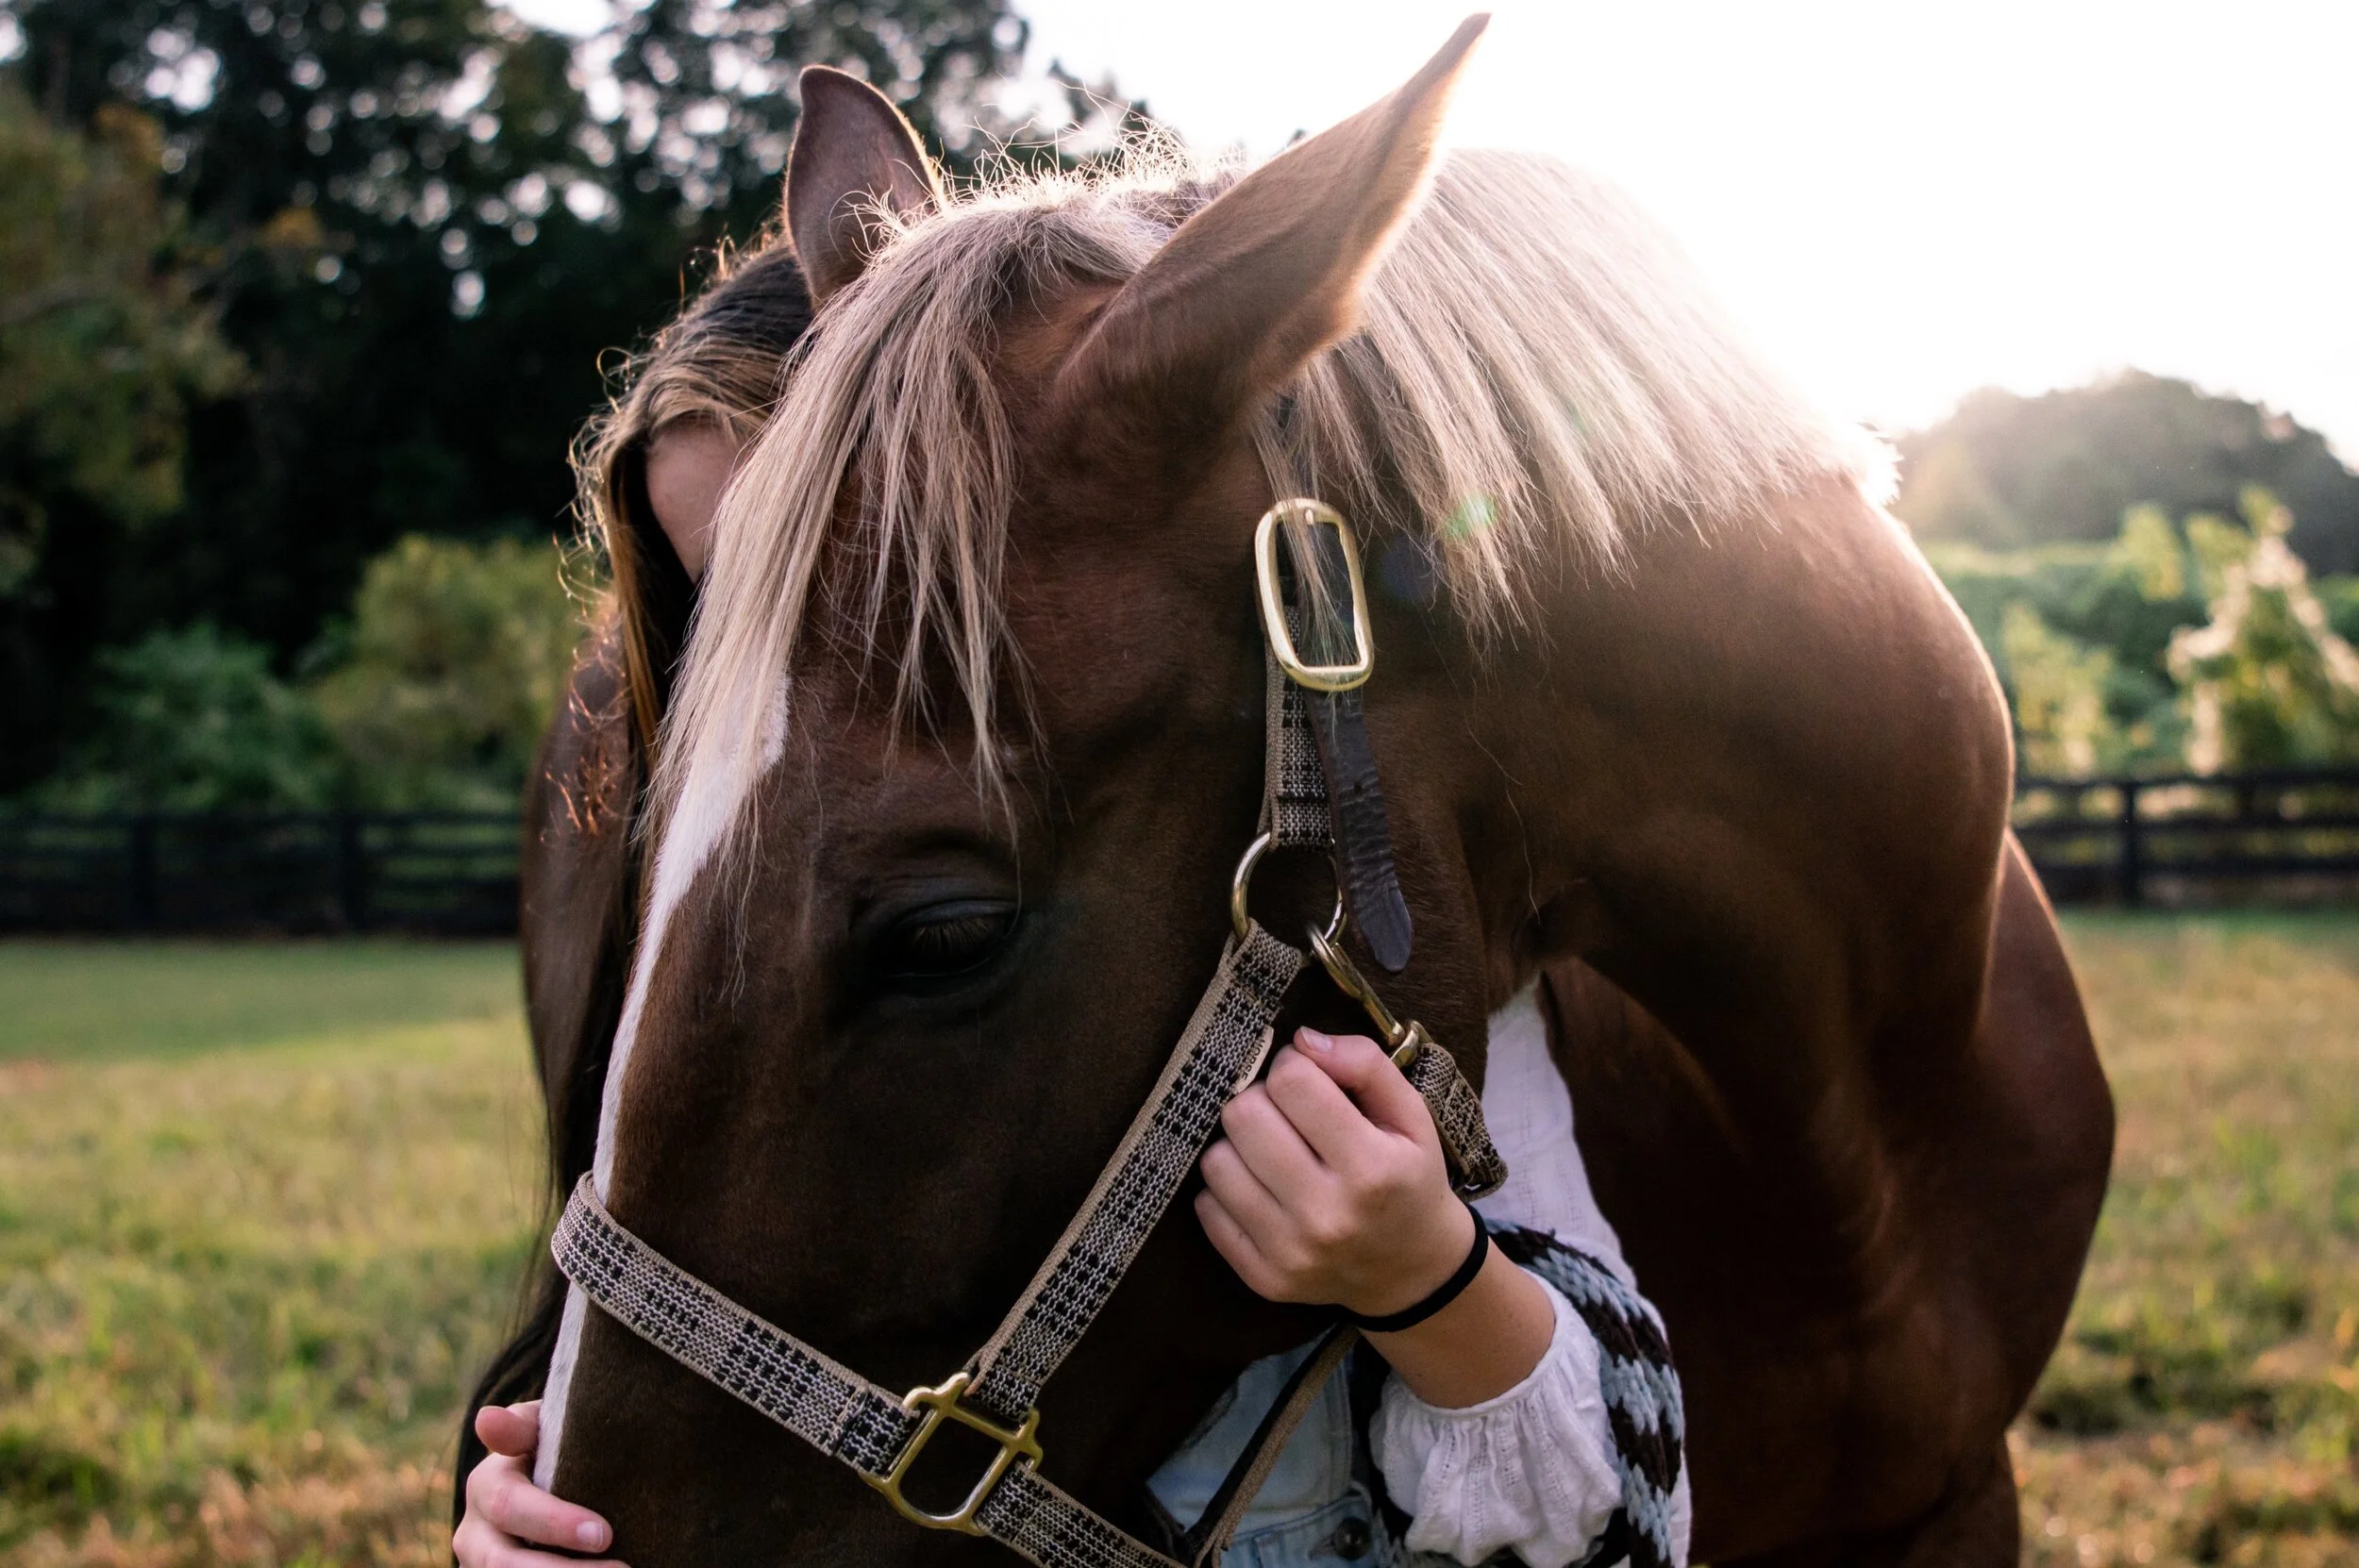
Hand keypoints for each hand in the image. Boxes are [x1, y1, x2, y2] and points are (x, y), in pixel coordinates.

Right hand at [453, 1401, 624, 1566]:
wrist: (546, 1480)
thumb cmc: (551, 1447)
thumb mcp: (539, 1429)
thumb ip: (520, 1426)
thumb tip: (487, 1419)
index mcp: (485, 1485)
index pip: (510, 1506)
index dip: (555, 1523)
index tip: (603, 1535)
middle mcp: (473, 1534)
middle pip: (506, 1563)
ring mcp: (480, 1565)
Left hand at [1195, 1029, 1472, 1318]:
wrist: (1412, 1269)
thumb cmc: (1407, 1177)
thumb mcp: (1410, 1115)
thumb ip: (1364, 1064)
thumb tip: (1301, 1040)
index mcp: (1371, 1168)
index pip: (1292, 1082)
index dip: (1294, 1065)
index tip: (1307, 1079)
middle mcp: (1327, 1215)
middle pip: (1243, 1116)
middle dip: (1261, 1100)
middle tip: (1286, 1115)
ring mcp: (1291, 1252)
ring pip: (1216, 1161)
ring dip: (1240, 1145)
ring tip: (1274, 1152)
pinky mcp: (1264, 1277)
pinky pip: (1207, 1209)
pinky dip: (1227, 1190)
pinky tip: (1262, 1189)